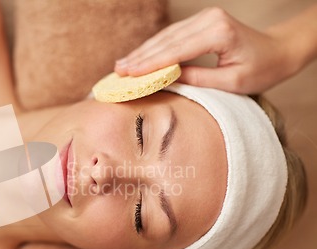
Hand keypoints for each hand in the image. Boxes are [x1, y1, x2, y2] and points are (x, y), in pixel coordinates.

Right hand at [114, 7, 298, 93]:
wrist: (279, 50)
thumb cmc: (261, 69)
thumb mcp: (232, 82)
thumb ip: (198, 79)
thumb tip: (166, 79)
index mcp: (218, 32)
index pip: (175, 51)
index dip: (150, 64)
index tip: (129, 75)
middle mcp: (209, 19)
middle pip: (166, 41)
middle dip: (140, 57)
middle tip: (117, 72)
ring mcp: (204, 18)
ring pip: (166, 37)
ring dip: (143, 52)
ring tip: (122, 66)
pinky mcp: (201, 22)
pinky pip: (172, 36)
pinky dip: (154, 48)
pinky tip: (139, 57)